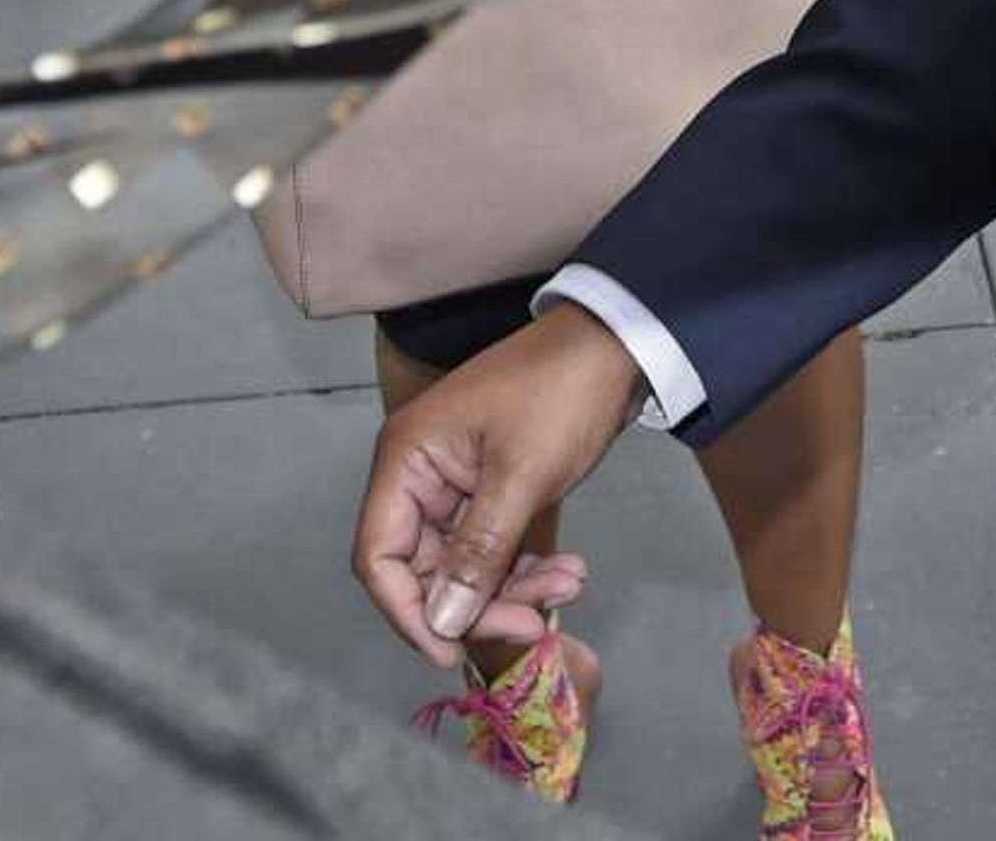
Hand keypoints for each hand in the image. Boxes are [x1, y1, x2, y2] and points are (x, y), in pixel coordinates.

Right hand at [355, 304, 646, 667]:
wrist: (617, 344)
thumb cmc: (562, 392)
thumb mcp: (521, 476)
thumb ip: (478, 553)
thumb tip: (440, 623)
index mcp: (407, 459)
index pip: (378, 557)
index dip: (407, 612)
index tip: (449, 651)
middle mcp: (420, 475)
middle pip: (425, 569)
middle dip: (478, 603)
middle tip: (535, 623)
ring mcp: (456, 484)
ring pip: (465, 566)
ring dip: (512, 588)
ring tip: (570, 584)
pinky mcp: (490, 491)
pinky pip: (492, 549)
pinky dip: (525, 568)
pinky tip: (567, 572)